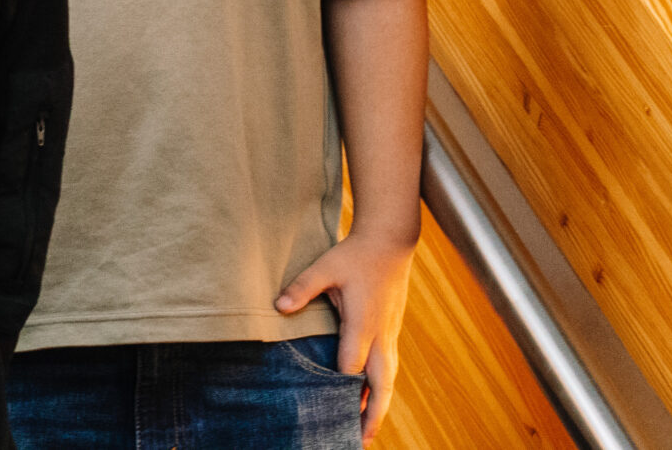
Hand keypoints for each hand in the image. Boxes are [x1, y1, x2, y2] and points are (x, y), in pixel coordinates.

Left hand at [274, 229, 417, 440]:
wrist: (390, 242)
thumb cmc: (354, 255)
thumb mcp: (324, 267)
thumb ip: (302, 288)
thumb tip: (278, 306)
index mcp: (363, 323)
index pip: (350, 365)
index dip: (338, 387)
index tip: (324, 408)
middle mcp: (381, 335)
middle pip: (380, 384)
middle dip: (370, 413)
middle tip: (360, 441)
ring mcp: (390, 336)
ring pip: (388, 380)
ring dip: (379, 406)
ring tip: (368, 432)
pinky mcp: (393, 333)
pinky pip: (389, 369)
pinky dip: (382, 389)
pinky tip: (372, 399)